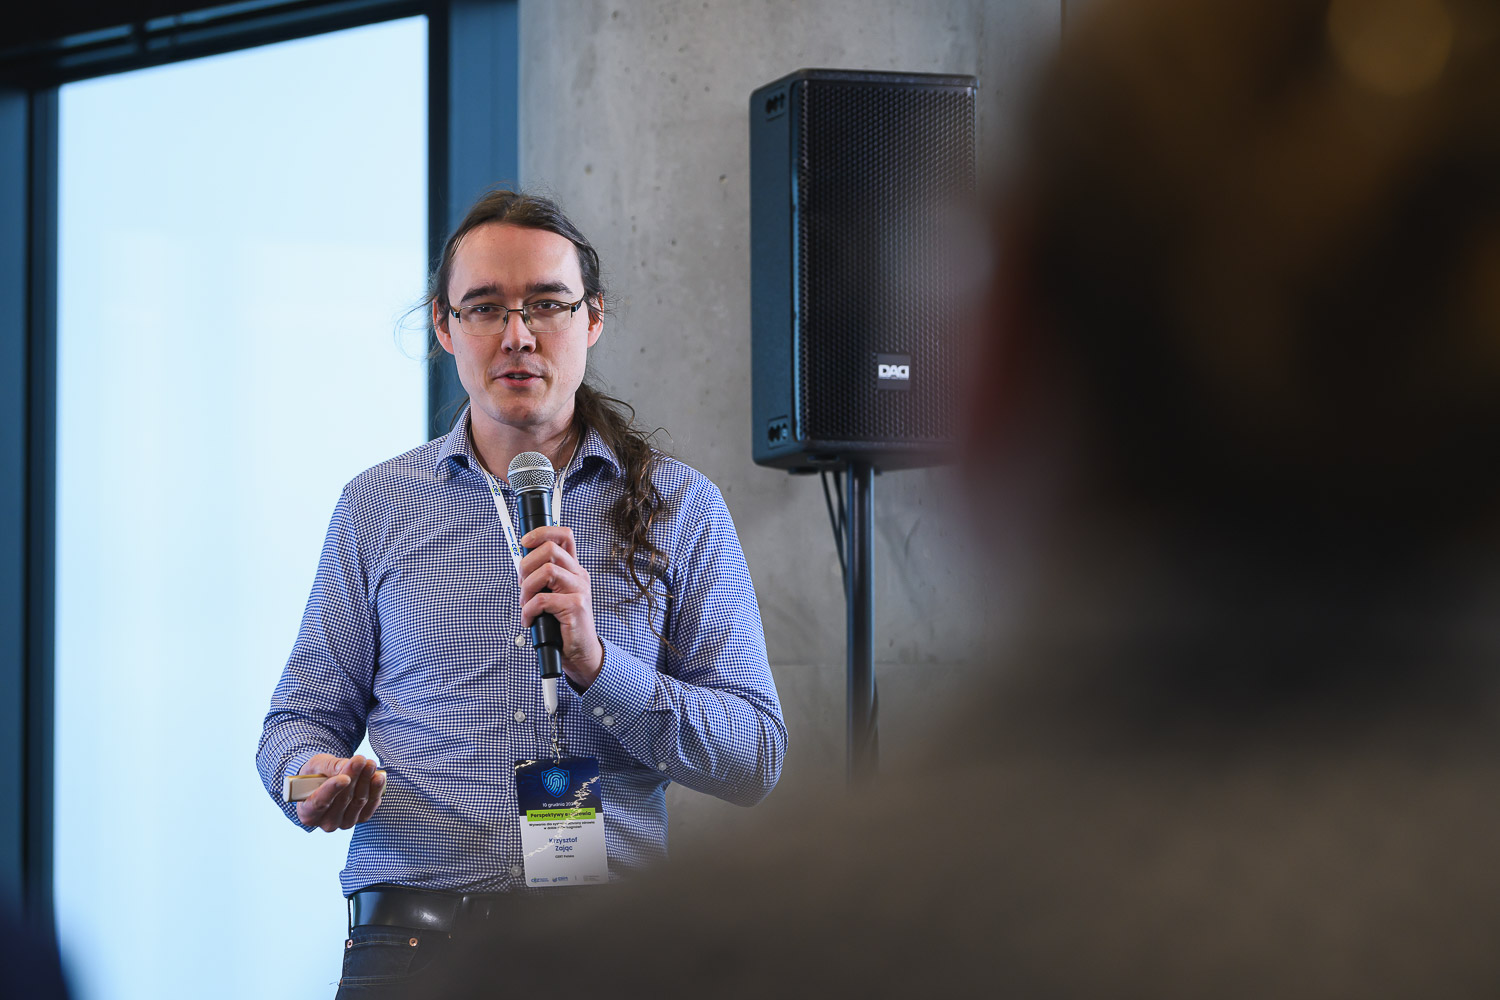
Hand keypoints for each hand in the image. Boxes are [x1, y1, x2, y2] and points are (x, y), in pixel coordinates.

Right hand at [294, 754, 384, 831]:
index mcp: (307, 812)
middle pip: (343, 800)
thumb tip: (346, 765)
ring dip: (366, 781)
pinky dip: (376, 790)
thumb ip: (328, 766)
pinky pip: (371, 805)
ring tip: (370, 764)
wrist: (327, 781)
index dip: (332, 790)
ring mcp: (344, 822)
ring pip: (358, 802)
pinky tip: (378, 777)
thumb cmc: (316, 774)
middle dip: (353, 777)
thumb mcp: (316, 765)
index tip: (344, 778)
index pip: (319, 803)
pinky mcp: (360, 818)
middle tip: (360, 760)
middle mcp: (325, 822)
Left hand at [519, 524, 603, 687]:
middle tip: (522, 582)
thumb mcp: (554, 595)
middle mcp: (579, 576)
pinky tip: (529, 619)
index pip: (564, 536)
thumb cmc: (563, 625)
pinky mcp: (575, 606)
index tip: (525, 541)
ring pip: (546, 570)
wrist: (581, 652)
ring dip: (526, 588)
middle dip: (526, 564)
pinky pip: (542, 599)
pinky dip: (528, 610)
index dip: (542, 532)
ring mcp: (579, 590)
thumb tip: (520, 566)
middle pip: (550, 549)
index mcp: (573, 570)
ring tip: (526, 604)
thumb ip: (542, 579)